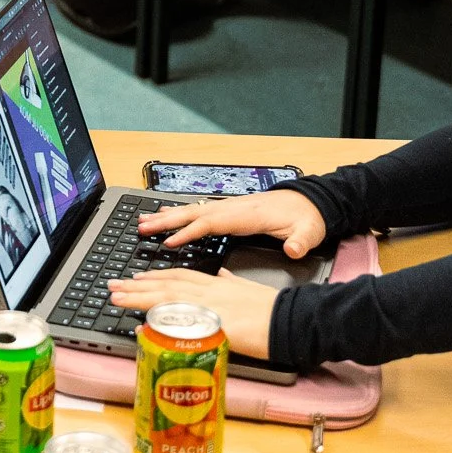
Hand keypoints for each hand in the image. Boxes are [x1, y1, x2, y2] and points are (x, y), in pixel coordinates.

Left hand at [104, 267, 276, 358]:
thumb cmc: (274, 309)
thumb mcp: (249, 288)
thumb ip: (233, 283)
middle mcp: (209, 292)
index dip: (155, 276)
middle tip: (113, 286)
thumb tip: (224, 277)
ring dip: (138, 297)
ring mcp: (209, 307)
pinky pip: (179, 323)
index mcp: (217, 283)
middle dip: (136, 284)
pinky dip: (159, 322)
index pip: (179, 276)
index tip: (136, 276)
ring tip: (116, 297)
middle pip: (165, 284)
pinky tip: (142, 325)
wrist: (291, 319)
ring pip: (165, 298)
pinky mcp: (212, 326)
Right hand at [139, 190, 326, 258]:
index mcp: (247, 215)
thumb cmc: (306, 218)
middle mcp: (234, 208)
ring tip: (143, 221)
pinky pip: (199, 212)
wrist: (310, 203)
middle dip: (166, 220)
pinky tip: (166, 216)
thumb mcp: (308, 231)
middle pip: (194, 213)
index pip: (212, 223)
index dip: (190, 233)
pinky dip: (179, 214)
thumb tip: (294, 249)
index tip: (169, 243)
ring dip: (167, 216)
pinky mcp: (229, 211)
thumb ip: (300, 241)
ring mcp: (230, 208)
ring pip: (193, 211)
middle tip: (141, 227)